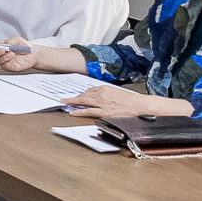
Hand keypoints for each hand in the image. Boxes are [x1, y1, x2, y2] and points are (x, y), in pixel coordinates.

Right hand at [0, 43, 44, 72]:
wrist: (33, 55)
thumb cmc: (24, 46)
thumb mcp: (17, 39)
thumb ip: (10, 41)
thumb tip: (5, 44)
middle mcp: (0, 54)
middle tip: (2, 50)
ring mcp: (3, 61)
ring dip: (4, 56)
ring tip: (12, 52)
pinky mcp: (8, 66)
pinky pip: (4, 65)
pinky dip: (8, 60)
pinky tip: (13, 57)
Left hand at [55, 82, 195, 119]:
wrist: (139, 103)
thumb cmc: (129, 99)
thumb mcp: (115, 92)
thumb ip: (104, 93)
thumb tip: (94, 95)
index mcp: (104, 88)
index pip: (89, 91)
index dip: (81, 94)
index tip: (76, 96)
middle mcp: (101, 94)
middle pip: (83, 95)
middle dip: (72, 98)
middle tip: (63, 99)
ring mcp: (102, 103)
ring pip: (84, 102)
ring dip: (73, 103)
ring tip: (64, 104)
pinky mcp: (104, 111)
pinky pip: (89, 111)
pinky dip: (79, 111)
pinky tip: (72, 112)